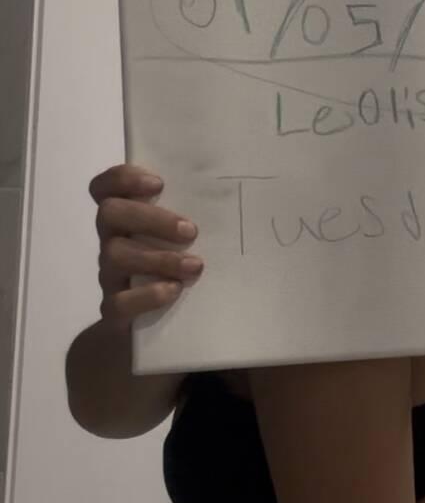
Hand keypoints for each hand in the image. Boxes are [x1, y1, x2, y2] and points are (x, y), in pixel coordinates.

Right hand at [89, 163, 202, 329]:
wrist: (154, 325)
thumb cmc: (177, 265)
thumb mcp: (182, 237)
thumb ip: (195, 214)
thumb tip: (241, 194)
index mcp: (127, 217)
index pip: (105, 187)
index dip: (123, 178)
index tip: (159, 183)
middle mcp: (112, 240)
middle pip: (109, 213)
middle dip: (151, 218)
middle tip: (191, 231)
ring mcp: (110, 275)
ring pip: (114, 255)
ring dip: (159, 258)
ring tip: (195, 266)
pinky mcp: (115, 309)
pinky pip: (117, 302)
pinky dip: (147, 295)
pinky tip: (174, 291)